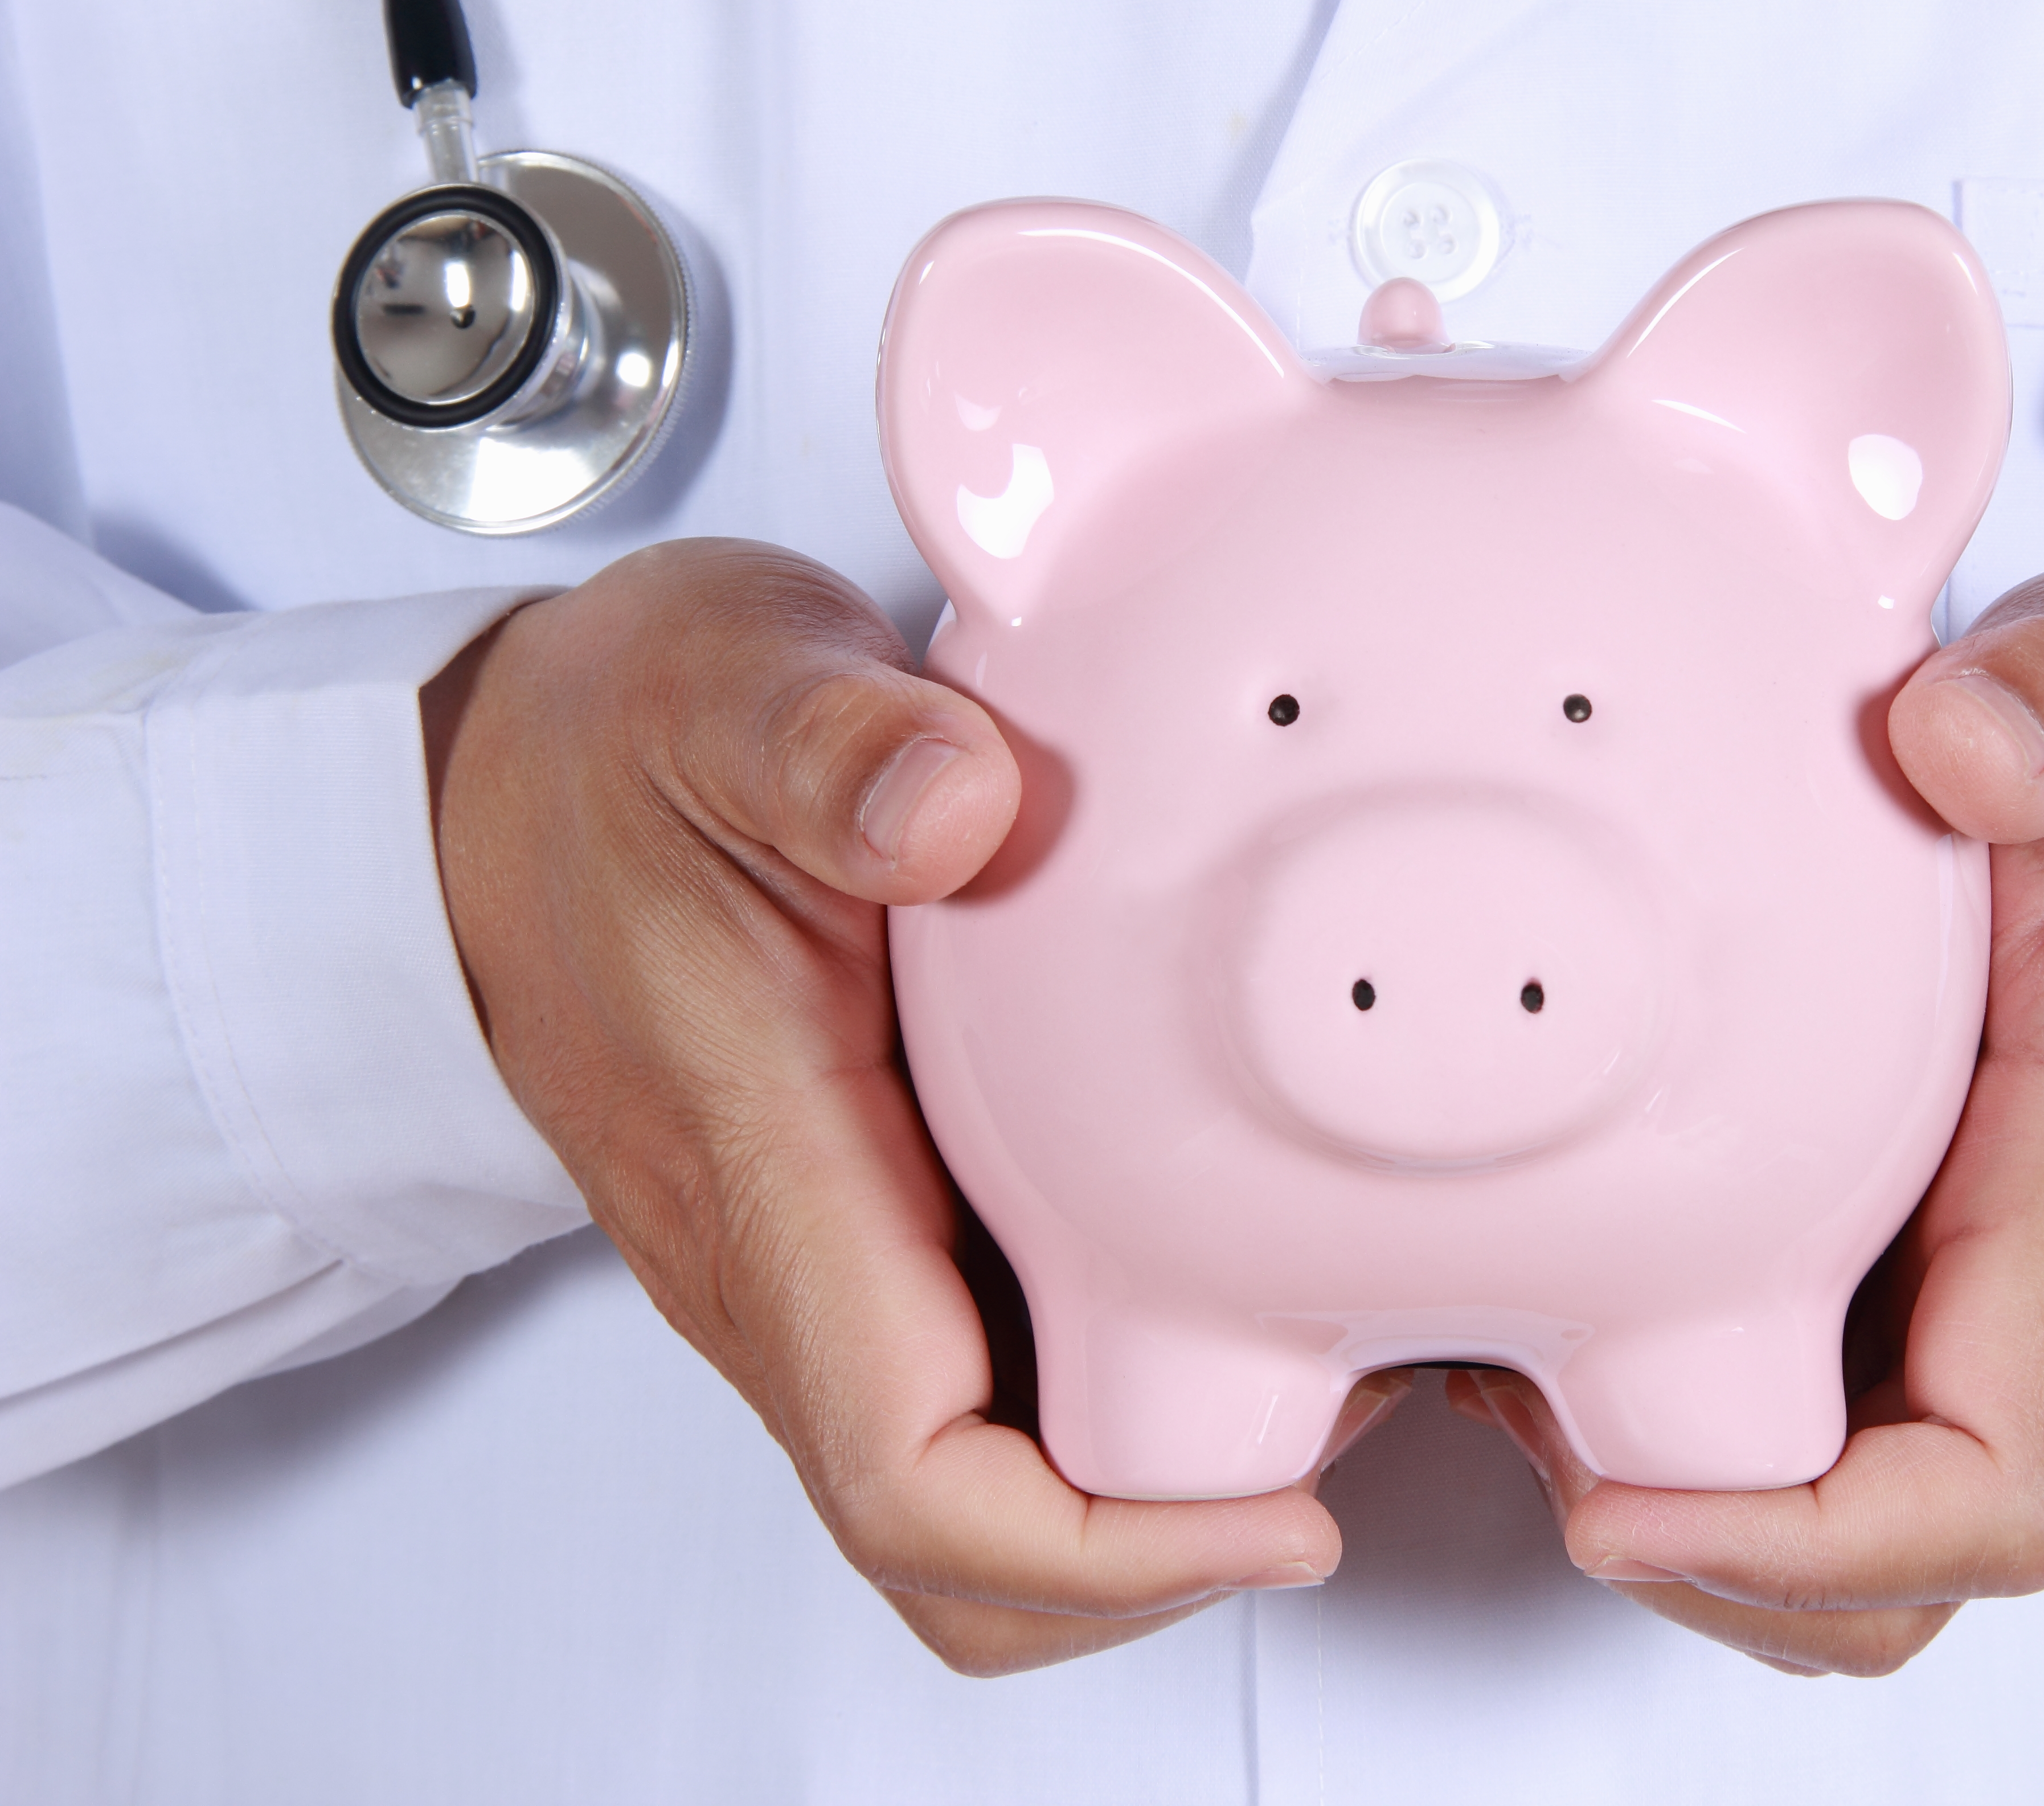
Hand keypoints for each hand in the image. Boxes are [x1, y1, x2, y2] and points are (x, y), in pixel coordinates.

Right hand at [427, 539, 1406, 1674]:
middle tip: (1345, 1424)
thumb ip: (831, 744)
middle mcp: (785, 1268)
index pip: (913, 1479)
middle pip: (960, 1546)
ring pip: (977, 1483)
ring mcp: (813, 1266)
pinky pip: (980, 1379)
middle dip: (1158, 1552)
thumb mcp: (717, 693)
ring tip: (1327, 1355)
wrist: (497, 788)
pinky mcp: (851, 1228)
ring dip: (1150, 1480)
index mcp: (769, 1175)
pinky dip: (1112, 1385)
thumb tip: (958, 801)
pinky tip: (1231, 1269)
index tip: (1282, 1507)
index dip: (1103, 1549)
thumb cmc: (606, 753)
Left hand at [1451, 559, 2043, 1674]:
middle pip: (1896, 1559)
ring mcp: (1990, 1292)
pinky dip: (1696, 1410)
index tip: (1620, 1490)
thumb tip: (1956, 734)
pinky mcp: (1941, 1259)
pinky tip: (1575, 1284)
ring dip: (1682, 1492)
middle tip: (1511, 1399)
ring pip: (1852, 1512)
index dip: (1807, 1539)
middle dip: (1703, 1544)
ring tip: (1511, 1355)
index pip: (1990, 1486)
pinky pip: (1828, 1411)